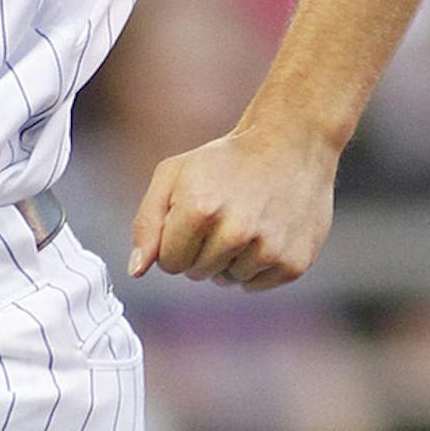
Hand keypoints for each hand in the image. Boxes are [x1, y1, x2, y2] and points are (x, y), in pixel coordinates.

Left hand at [128, 121, 338, 288]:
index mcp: (200, 208)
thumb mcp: (175, 175)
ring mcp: (269, 250)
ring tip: (248, 222)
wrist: (292, 145)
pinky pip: (255, 285)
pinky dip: (256, 266)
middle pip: (197, 274)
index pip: (170, 263)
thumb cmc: (225, 161)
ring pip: (228, 281)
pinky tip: (267, 233)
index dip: (177, 242)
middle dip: (202, 250)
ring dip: (230, 259)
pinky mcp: (293, 263)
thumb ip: (147, 223)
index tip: (194, 216)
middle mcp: (236, 232)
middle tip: (225, 214)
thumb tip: (136, 271)